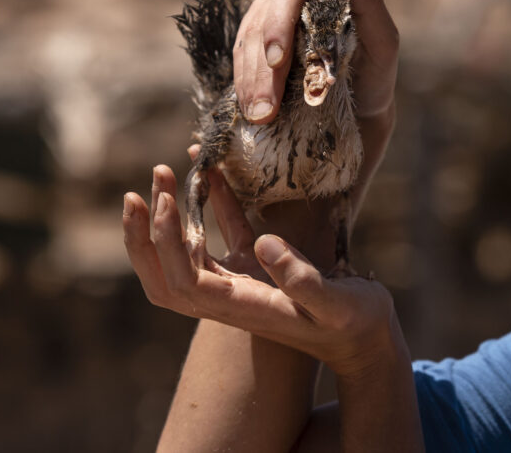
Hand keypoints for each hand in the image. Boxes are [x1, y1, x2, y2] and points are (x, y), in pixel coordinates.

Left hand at [122, 164, 405, 378]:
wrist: (367, 339)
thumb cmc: (355, 325)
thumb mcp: (338, 305)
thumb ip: (303, 280)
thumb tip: (265, 244)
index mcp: (241, 307)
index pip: (182, 282)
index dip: (165, 244)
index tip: (165, 200)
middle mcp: (229, 298)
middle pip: (165, 274)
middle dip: (146, 235)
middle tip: (143, 189)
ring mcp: (239, 282)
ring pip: (184, 253)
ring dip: (167, 218)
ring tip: (164, 173)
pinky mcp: (256, 266)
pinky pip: (223, 233)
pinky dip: (211, 204)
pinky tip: (210, 171)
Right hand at [234, 0, 397, 123]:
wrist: (360, 107)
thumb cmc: (375, 70)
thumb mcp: (383, 39)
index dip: (279, 22)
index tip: (277, 60)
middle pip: (263, 21)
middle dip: (262, 68)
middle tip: (266, 108)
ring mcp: (269, 22)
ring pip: (246, 44)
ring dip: (249, 82)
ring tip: (259, 117)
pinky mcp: (255, 48)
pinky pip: (240, 62)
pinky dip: (243, 87)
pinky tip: (249, 110)